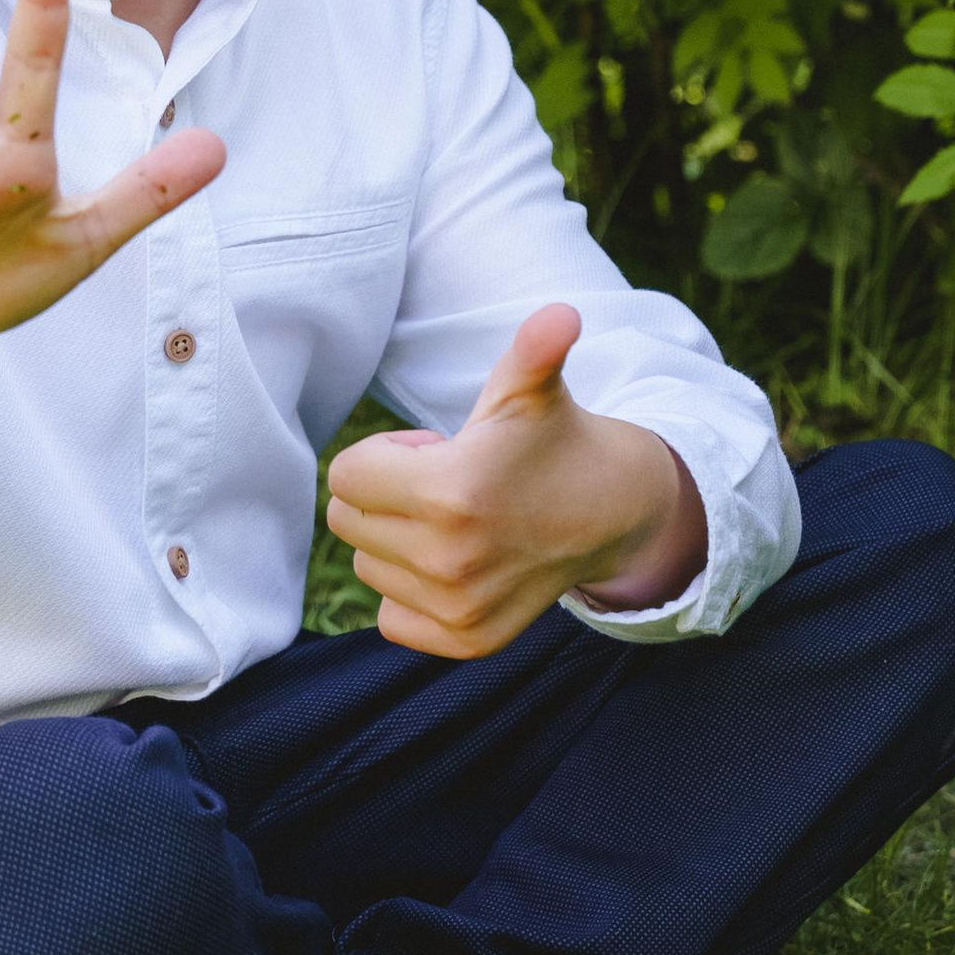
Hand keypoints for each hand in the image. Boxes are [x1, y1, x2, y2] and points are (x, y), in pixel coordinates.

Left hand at [326, 304, 705, 659]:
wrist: (609, 511)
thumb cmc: (550, 438)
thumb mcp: (532, 389)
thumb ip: (533, 349)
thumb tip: (562, 314)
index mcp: (449, 491)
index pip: (344, 476)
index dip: (386, 454)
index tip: (434, 450)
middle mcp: (448, 559)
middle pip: (348, 521)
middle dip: (384, 495)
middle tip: (446, 484)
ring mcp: (458, 607)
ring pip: (368, 565)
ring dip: (398, 540)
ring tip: (459, 520)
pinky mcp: (466, 640)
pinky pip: (389, 615)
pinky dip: (410, 590)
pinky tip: (458, 565)